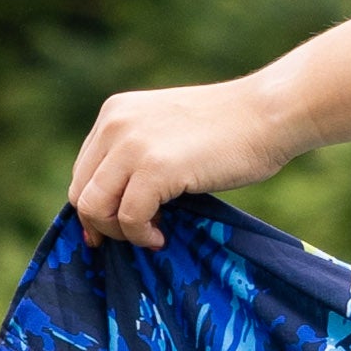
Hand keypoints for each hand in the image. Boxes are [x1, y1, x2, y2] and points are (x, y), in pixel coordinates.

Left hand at [67, 75, 307, 249]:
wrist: (270, 113)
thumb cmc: (233, 129)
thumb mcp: (169, 131)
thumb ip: (140, 154)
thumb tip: (118, 202)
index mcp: (116, 112)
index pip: (83, 170)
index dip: (95, 205)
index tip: (117, 227)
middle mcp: (115, 125)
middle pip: (80, 191)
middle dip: (102, 224)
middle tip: (134, 237)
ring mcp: (132, 146)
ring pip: (94, 206)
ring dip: (118, 232)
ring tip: (150, 235)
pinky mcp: (154, 168)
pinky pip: (128, 217)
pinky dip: (140, 235)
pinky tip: (161, 236)